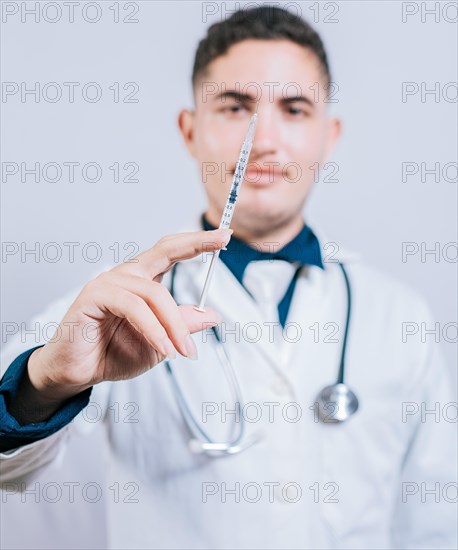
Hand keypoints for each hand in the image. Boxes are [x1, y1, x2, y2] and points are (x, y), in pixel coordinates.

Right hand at [22, 228, 231, 408]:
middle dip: (195, 243)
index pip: (172, 252)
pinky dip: (154, 330)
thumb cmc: (114, 353)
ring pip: (154, 293)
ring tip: (184, 351)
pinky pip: (134, 307)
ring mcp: (108, 282)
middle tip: (222, 242)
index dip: (197, 242)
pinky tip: (164, 349)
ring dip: (174, 325)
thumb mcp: (162, 342)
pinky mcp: (94, 296)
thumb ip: (183, 326)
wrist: (80, 373)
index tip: (223, 236)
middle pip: (164, 250)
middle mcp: (126, 275)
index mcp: (142, 280)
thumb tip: (212, 315)